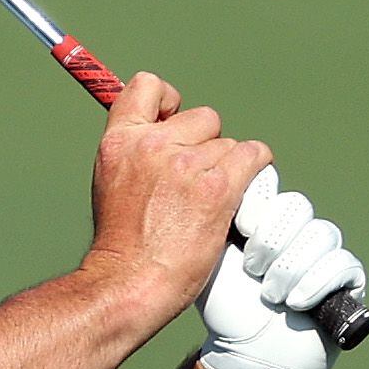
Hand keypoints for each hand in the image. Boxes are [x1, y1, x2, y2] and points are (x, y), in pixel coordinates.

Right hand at [81, 74, 276, 327]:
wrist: (130, 282)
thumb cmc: (122, 244)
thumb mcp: (113, 182)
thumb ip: (136, 153)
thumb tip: (167, 134)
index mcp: (120, 140)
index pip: (149, 86)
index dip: (170, 101)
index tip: (176, 123)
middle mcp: (153, 144)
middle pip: (204, 118)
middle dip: (206, 145)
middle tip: (196, 182)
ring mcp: (186, 165)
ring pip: (229, 145)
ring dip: (228, 169)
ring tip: (208, 203)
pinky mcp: (217, 187)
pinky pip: (254, 157)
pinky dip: (255, 172)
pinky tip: (241, 192)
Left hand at [198, 168, 365, 368]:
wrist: (248, 353)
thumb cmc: (227, 308)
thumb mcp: (211, 259)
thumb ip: (215, 220)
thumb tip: (215, 182)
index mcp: (266, 221)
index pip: (273, 187)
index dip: (260, 202)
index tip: (242, 229)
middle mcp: (299, 231)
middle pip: (297, 207)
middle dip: (272, 239)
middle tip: (252, 268)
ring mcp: (325, 254)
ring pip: (321, 234)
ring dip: (290, 267)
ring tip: (270, 295)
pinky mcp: (347, 280)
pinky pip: (343, 264)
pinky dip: (316, 282)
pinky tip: (295, 303)